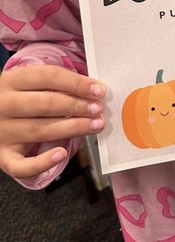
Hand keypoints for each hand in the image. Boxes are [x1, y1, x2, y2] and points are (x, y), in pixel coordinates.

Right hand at [0, 65, 104, 179]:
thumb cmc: (17, 99)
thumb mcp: (28, 84)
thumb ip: (54, 85)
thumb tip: (93, 90)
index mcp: (11, 80)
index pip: (48, 76)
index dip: (77, 83)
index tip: (98, 90)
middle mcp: (2, 105)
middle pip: (45, 104)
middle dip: (77, 106)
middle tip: (98, 110)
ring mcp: (1, 132)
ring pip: (40, 130)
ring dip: (73, 128)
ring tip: (95, 125)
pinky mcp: (2, 156)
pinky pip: (21, 165)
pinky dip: (42, 162)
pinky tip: (61, 154)